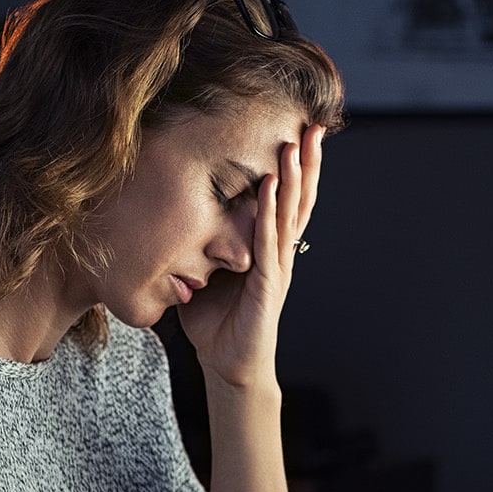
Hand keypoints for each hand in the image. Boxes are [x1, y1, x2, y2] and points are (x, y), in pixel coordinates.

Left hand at [179, 124, 323, 387]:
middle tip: (316, 125)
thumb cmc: (218, 323)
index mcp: (270, 248)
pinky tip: (271, 186)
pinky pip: (270, 241)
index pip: (288, 200)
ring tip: (297, 145)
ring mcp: (277, 267)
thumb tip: (176, 216)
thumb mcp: (205, 273)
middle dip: (307, 162)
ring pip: (290, 214)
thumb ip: (202, 245)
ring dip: (293, 178)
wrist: (229, 366)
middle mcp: (280, 253)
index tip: (302, 132)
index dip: (297, 168)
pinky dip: (270, 212)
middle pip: (300, 199)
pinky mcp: (268, 284)